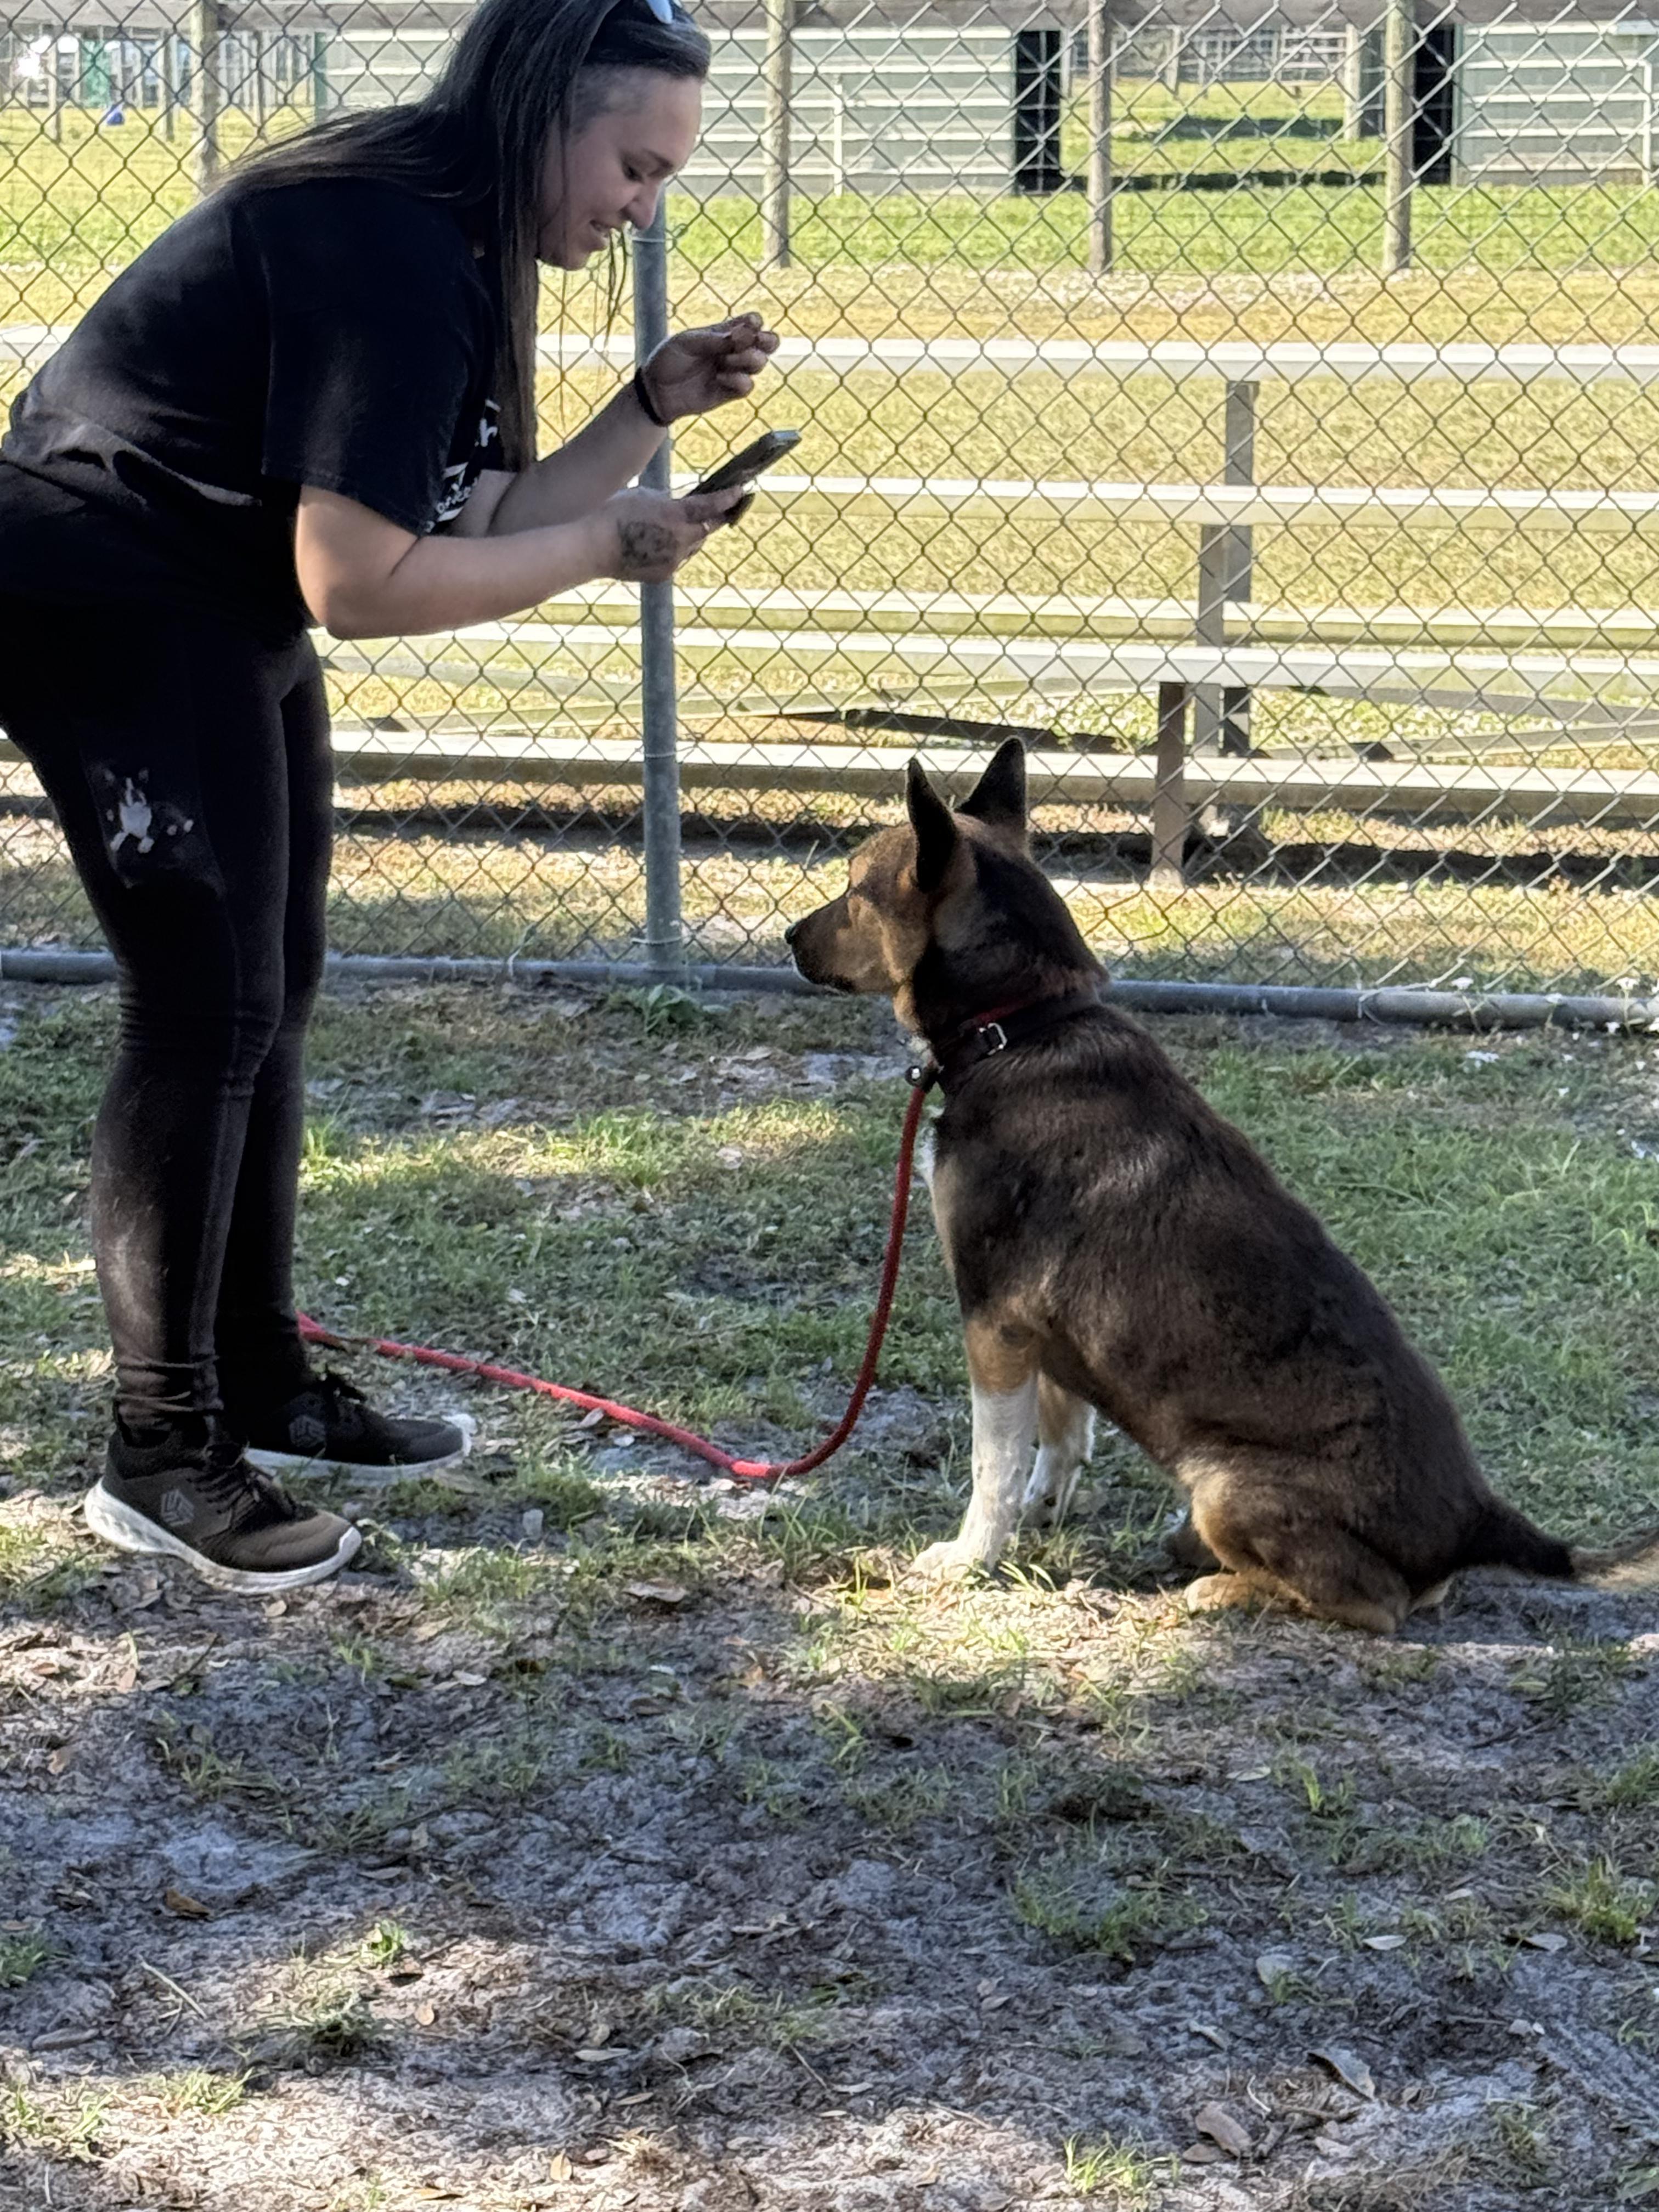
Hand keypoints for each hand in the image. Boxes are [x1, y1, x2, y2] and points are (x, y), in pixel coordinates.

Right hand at [598, 485, 745, 581]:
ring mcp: (674, 561)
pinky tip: (657, 544)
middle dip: (709, 519)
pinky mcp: (664, 574)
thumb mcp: (644, 496)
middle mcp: (681, 540)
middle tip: (713, 510)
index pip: (712, 506)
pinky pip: (677, 560)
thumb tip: (680, 507)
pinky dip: (673, 551)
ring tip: (672, 527)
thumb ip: (668, 502)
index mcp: (676, 515)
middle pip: (706, 529)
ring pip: (692, 546)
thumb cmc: (613, 513)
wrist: (592, 547)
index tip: (741, 492)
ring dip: (689, 536)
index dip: (729, 498)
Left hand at [637, 312, 779, 422]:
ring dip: (748, 359)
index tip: (750, 324)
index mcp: (724, 332)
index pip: (751, 323)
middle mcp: (733, 351)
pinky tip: (719, 377)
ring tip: (725, 361)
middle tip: (757, 341)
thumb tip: (747, 334)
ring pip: (759, 363)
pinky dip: (738, 380)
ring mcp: (733, 371)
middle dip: (767, 340)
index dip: (755, 322)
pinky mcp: (730, 392)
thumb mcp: (688, 342)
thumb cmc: (670, 359)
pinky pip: (747, 386)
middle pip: (766, 343)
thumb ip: (716, 339)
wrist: (657, 390)